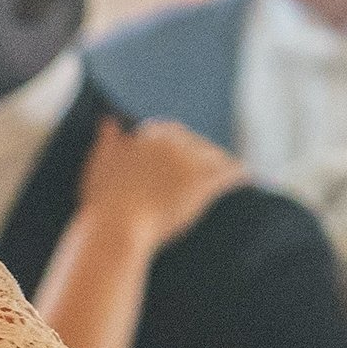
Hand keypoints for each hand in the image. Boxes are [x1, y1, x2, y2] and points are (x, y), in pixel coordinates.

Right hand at [76, 117, 243, 250]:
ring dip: (222, 163)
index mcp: (148, 135)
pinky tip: (246, 178)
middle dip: (202, 152)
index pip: (170, 130)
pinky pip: (228, 174)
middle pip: (196, 143)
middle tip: (209, 164)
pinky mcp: (202, 183)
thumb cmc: (104, 200)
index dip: (177, 143)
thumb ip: (108, 140)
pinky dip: (239, 174)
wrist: (117, 226)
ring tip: (231, 171)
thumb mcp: (100, 163)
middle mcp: (172, 143)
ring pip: (214, 157)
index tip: (181, 153)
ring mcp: (189, 162)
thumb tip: (109, 121)